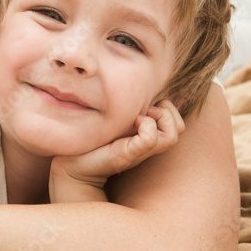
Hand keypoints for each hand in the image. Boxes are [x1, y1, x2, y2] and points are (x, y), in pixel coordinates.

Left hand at [50, 100, 184, 197]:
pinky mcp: (128, 154)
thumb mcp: (113, 119)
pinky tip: (129, 123)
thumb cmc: (90, 141)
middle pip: (180, 127)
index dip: (166, 106)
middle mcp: (147, 144)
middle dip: (166, 110)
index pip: (176, 120)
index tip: (142, 103)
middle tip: (142, 109)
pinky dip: (145, 125)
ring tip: (137, 116)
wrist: (71, 165)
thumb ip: (126, 109)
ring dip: (159, 117)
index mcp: (146, 135)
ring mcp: (140, 151)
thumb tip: (134, 86)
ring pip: (173, 133)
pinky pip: (151, 138)